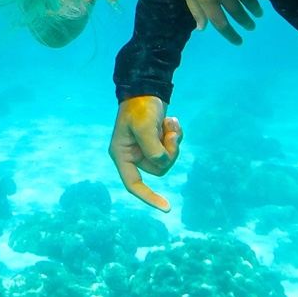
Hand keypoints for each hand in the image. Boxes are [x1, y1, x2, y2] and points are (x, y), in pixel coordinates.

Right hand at [109, 95, 182, 211]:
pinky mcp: (156, 143)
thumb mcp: (145, 126)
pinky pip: (172, 149)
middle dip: (169, 151)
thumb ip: (153, 148)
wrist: (147, 88)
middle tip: (171, 132)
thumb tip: (162, 162)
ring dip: (173, 142)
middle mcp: (133, 155)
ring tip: (171, 123)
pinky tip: (171, 121)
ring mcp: (145, 149)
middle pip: (159, 168)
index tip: (167, 207)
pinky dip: (175, 136)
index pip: (134, 184)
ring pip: (167, 159)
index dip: (149, 197)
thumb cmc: (140, 107)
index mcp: (122, 154)